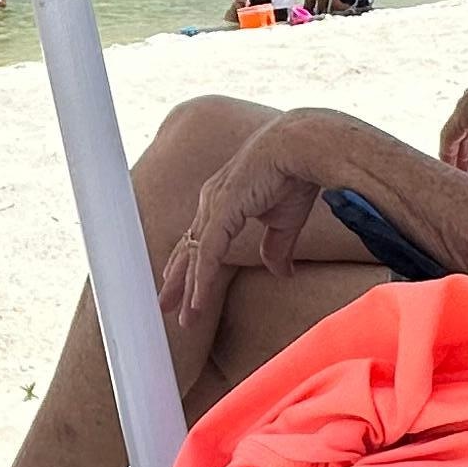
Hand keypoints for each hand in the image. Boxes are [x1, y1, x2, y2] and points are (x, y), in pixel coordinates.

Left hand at [159, 113, 344, 324]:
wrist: (302, 148)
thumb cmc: (293, 177)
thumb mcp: (283, 223)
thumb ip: (276, 248)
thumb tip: (280, 273)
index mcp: (222, 202)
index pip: (199, 241)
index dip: (190, 267)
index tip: (182, 291)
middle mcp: (211, 202)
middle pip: (188, 249)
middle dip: (177, 281)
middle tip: (164, 307)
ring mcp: (214, 204)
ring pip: (194, 254)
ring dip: (188, 288)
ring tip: (183, 318)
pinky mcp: (223, 208)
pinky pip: (208, 251)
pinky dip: (202, 277)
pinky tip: (198, 300)